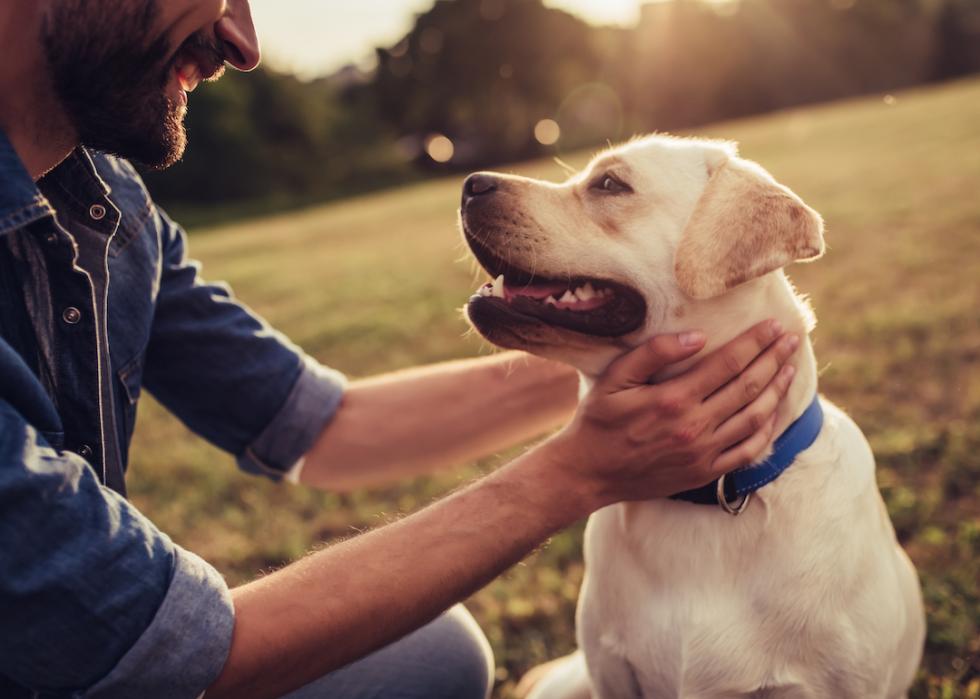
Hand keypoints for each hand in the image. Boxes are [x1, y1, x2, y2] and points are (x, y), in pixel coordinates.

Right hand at [548, 320, 798, 510]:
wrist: (589, 473)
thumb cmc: (598, 420)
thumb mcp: (615, 379)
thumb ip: (653, 353)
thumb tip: (697, 336)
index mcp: (673, 399)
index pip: (728, 363)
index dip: (755, 342)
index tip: (774, 326)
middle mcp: (694, 426)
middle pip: (748, 387)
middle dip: (774, 359)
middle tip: (792, 339)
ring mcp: (703, 453)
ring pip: (755, 417)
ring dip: (777, 390)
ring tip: (789, 368)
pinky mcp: (705, 472)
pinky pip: (747, 451)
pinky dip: (767, 430)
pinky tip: (774, 412)